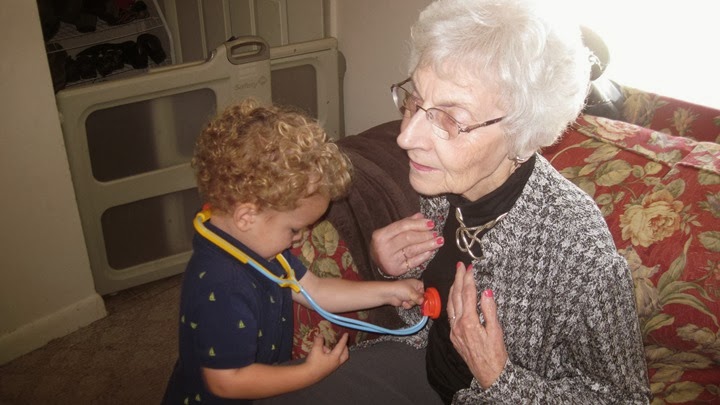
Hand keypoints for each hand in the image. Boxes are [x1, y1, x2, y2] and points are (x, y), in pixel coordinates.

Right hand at [303, 333, 349, 380]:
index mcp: (335, 357)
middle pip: (345, 355)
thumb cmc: (314, 362)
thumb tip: (320, 335)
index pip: (341, 346)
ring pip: (339, 358)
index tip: (346, 334)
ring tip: (325, 347)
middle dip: (345, 348)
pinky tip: (323, 354)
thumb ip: (319, 341)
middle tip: (343, 343)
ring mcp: (332, 368)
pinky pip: (333, 361)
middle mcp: (336, 363)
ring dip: (336, 352)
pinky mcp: (328, 370)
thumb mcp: (316, 349)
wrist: (308, 375)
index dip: (343, 339)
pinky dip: (332, 356)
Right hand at [370, 213, 442, 275]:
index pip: (403, 226)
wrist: (376, 262)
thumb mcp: (391, 231)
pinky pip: (414, 262)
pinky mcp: (397, 270)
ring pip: (412, 250)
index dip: (418, 224)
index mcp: (381, 235)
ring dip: (428, 245)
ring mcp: (390, 260)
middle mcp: (383, 248)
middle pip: (408, 238)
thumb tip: (421, 216)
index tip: (431, 223)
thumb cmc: (386, 244)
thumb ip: (406, 223)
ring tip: (438, 241)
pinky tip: (431, 251)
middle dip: (424, 235)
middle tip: (436, 233)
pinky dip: (424, 256)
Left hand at [388, 278, 424, 308]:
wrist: (389, 294)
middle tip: (412, 298)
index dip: (425, 294)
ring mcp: (410, 295)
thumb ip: (419, 298)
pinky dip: (407, 305)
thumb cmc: (401, 289)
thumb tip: (423, 301)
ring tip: (406, 299)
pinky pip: (410, 305)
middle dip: (416, 300)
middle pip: (421, 298)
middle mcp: (414, 289)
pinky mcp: (406, 301)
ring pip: (415, 302)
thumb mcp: (412, 292)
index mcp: (417, 284)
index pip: (425, 289)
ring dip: (411, 303)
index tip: (426, 299)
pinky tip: (403, 302)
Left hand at [447, 262, 507, 388]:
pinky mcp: (453, 336)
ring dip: (452, 289)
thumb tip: (486, 292)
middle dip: (457, 279)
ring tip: (456, 277)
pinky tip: (454, 297)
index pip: (468, 295)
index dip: (468, 279)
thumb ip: (490, 310)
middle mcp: (458, 325)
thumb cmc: (496, 354)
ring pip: (450, 304)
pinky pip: (450, 314)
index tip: (470, 268)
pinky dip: (451, 301)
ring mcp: (454, 331)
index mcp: (469, 322)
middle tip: (459, 266)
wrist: (489, 374)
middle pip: (456, 296)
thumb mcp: (496, 331)